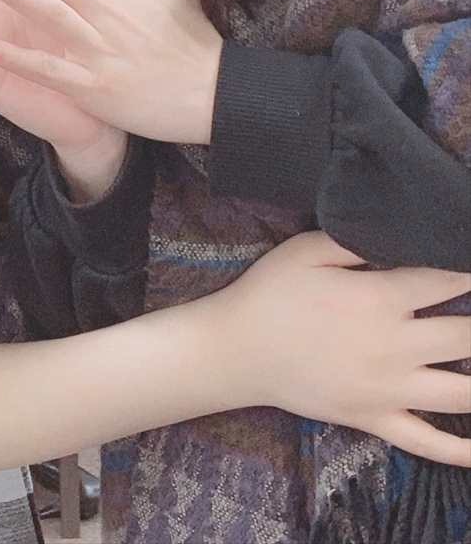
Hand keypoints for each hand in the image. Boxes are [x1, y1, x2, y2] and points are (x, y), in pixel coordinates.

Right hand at [212, 232, 470, 464]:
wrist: (236, 351)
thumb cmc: (269, 292)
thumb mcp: (306, 250)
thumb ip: (356, 240)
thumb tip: (399, 233)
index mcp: (378, 299)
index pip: (446, 281)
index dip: (470, 273)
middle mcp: (394, 347)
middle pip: (466, 337)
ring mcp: (388, 390)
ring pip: (463, 393)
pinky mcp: (374, 419)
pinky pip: (428, 443)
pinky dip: (461, 450)